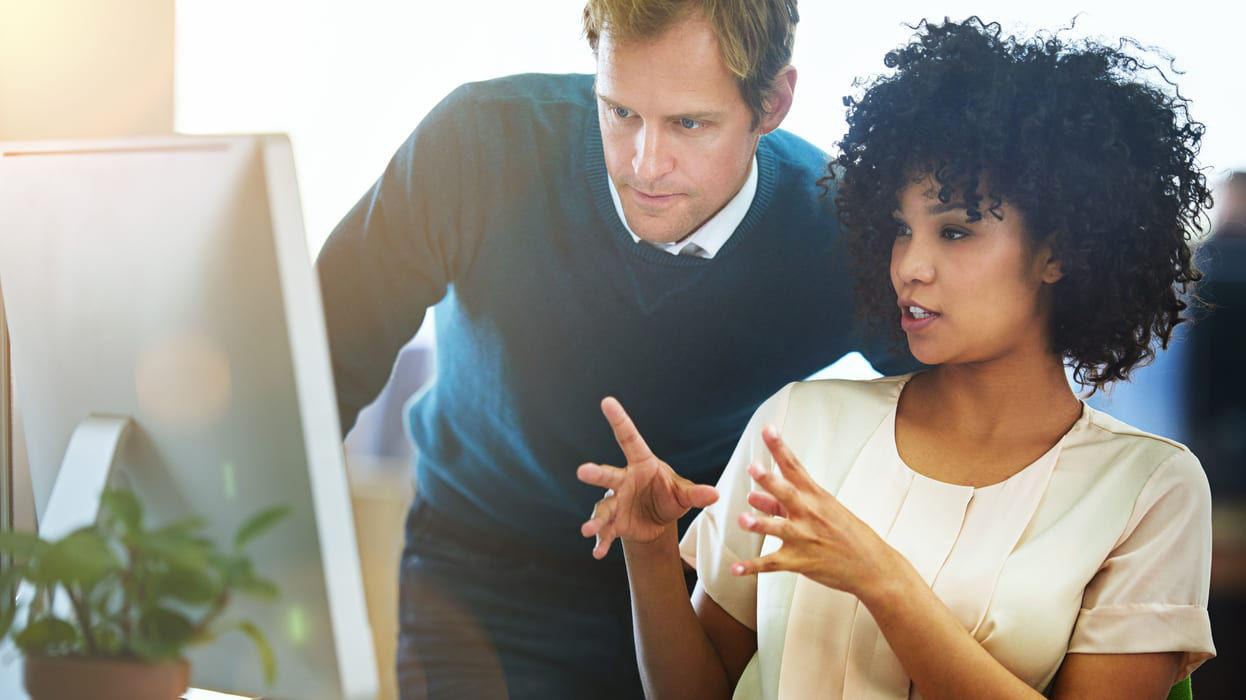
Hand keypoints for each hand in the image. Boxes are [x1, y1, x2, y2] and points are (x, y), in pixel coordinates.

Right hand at [577, 397, 718, 558]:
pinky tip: (598, 553)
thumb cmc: (669, 496)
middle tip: (582, 471)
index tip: (607, 401)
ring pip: (603, 507)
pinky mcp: (615, 523)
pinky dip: (602, 542)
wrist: (658, 520)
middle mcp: (623, 480)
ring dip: (596, 519)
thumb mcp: (683, 494)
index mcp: (641, 463)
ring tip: (588, 530)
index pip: (629, 439)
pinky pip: (606, 531)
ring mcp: (616, 501)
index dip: (619, 420)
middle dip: (595, 474)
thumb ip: (695, 494)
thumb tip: (714, 494)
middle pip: (608, 475)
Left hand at [730, 426, 901, 598]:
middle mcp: (809, 515)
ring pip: (778, 529)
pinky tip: (735, 569)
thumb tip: (753, 496)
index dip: (780, 448)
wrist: (872, 566)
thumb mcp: (822, 510)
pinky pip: (772, 564)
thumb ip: (784, 504)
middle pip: (787, 494)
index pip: (795, 467)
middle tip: (753, 467)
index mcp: (816, 497)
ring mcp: (804, 538)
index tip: (768, 429)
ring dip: (760, 524)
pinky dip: (752, 567)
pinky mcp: (800, 562)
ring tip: (743, 520)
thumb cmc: (847, 534)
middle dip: (770, 481)